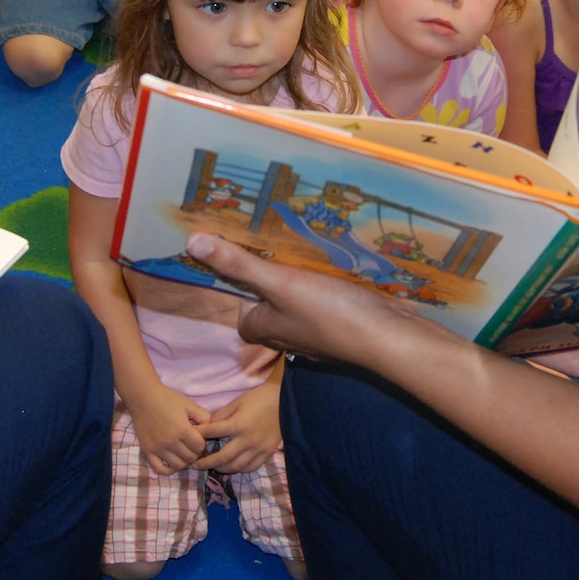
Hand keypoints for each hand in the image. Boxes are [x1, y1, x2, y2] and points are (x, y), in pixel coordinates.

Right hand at [126, 385, 212, 475]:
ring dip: (184, 461)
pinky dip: (168, 470)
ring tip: (183, 453)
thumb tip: (210, 431)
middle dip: (195, 453)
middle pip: (190, 458)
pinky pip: (160, 469)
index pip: (199, 447)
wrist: (143, 397)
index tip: (199, 438)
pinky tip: (172, 462)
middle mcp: (170, 442)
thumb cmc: (168, 399)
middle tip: (192, 446)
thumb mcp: (189, 404)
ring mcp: (158, 448)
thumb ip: (204, 417)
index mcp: (182, 430)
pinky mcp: (148, 451)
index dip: (202, 444)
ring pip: (178, 466)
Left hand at [186, 233, 431, 366]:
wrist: (387, 338)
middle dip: (272, 277)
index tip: (248, 251)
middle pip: (269, 302)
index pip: (240, 305)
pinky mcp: (340, 328)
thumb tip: (192, 241)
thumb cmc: (329, 313)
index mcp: (262, 328)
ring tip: (305, 252)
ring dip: (300, 282)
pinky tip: (335, 273)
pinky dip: (326, 290)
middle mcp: (285, 336)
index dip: (241, 281)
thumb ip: (239, 264)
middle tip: (277, 244)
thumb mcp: (280, 282)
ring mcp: (315, 334)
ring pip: (297, 303)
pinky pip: (323, 305)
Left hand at [195, 378, 282, 474]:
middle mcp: (246, 440)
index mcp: (237, 425)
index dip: (199, 436)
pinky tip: (233, 466)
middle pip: (222, 458)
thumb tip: (207, 426)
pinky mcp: (266, 453)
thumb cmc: (258, 399)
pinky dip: (239, 469)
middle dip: (206, 463)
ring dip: (221, 469)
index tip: (191, 438)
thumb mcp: (237, 402)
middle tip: (195, 464)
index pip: (212, 433)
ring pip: (236, 467)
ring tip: (213, 467)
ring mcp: (258, 449)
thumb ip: (221, 415)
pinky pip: (250, 468)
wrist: (283, 401)